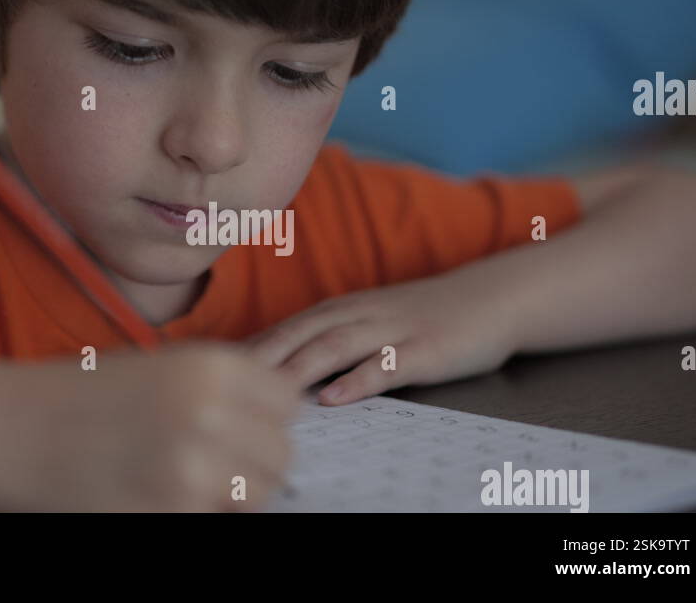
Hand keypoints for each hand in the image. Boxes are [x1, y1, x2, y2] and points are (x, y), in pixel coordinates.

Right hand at [0, 342, 301, 511]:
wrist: (10, 431)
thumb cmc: (83, 396)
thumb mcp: (163, 369)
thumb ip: (224, 391)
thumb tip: (274, 424)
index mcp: (211, 366)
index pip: (287, 402)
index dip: (266, 418)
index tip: (244, 428)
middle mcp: (210, 413)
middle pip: (279, 453)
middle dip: (255, 462)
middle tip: (216, 464)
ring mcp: (192, 469)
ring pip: (256, 493)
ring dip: (232, 493)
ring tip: (187, 481)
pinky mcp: (171, 513)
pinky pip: (214, 519)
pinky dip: (196, 513)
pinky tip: (159, 496)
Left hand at [244, 274, 518, 405]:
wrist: (489, 298)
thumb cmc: (417, 318)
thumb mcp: (365, 322)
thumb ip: (322, 340)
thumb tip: (270, 367)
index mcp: (339, 311)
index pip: (281, 329)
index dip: (244, 351)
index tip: (206, 373)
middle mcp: (358, 315)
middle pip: (299, 334)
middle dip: (258, 358)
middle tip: (220, 383)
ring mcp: (392, 330)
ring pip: (335, 346)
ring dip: (298, 367)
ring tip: (265, 391)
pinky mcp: (425, 349)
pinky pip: (388, 365)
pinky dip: (359, 380)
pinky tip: (335, 398)